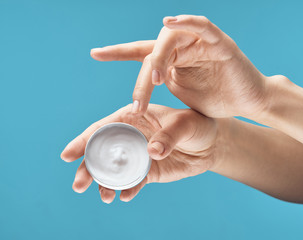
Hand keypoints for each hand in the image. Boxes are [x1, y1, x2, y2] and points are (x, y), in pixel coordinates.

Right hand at [60, 104, 219, 202]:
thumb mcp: (185, 124)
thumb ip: (168, 135)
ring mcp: (137, 156)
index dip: (84, 141)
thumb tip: (152, 152)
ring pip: (114, 171)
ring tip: (105, 197)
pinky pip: (133, 182)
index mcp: (133, 117)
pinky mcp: (147, 172)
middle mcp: (130, 137)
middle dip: (88, 169)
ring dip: (105, 184)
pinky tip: (126, 196)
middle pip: (102, 152)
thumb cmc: (196, 125)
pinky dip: (128, 190)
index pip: (103, 128)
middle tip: (78, 185)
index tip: (68, 155)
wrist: (210, 144)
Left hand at [90, 15, 271, 118]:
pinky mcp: (220, 43)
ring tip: (155, 80)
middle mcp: (182, 48)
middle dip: (143, 79)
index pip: (141, 53)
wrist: (246, 102)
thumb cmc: (215, 98)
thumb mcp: (183, 96)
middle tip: (138, 104)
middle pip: (153, 53)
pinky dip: (188, 22)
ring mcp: (199, 43)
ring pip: (171, 40)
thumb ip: (165, 87)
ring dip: (160, 58)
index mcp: (172, 61)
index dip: (118, 52)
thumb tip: (142, 98)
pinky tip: (171, 21)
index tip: (95, 53)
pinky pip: (202, 26)